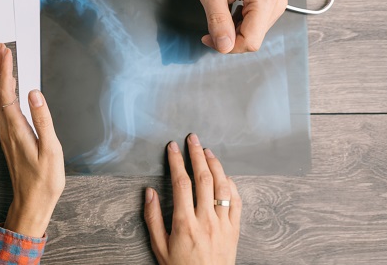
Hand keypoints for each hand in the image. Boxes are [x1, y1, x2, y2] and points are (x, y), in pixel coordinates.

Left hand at [0, 43, 64, 236]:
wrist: (32, 202)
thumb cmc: (44, 180)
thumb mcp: (51, 149)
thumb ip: (42, 119)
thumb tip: (34, 93)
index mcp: (16, 128)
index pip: (6, 91)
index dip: (5, 69)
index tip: (5, 51)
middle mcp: (6, 129)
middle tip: (2, 49)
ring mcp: (6, 134)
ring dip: (0, 79)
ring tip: (4, 63)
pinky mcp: (9, 138)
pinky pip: (1, 109)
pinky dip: (3, 93)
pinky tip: (8, 90)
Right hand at [144, 134, 241, 264]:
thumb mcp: (159, 247)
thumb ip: (153, 218)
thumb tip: (149, 192)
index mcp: (185, 223)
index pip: (181, 183)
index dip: (176, 161)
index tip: (172, 147)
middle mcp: (206, 220)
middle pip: (203, 178)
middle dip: (196, 155)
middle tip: (192, 139)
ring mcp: (223, 224)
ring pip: (223, 186)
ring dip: (215, 165)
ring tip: (207, 151)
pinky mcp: (235, 230)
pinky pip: (237, 202)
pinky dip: (232, 185)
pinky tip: (225, 176)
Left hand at [199, 0, 286, 53]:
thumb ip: (218, 20)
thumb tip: (224, 47)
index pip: (251, 42)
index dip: (227, 46)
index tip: (207, 37)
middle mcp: (277, 4)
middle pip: (252, 39)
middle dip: (229, 38)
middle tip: (209, 26)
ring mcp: (277, 4)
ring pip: (253, 34)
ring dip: (233, 31)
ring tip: (220, 11)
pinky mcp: (272, 4)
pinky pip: (255, 25)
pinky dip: (239, 25)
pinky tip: (229, 11)